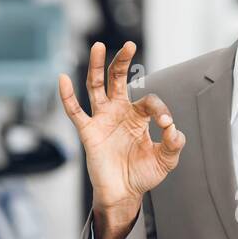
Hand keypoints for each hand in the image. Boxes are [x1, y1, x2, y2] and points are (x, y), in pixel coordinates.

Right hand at [58, 41, 184, 238]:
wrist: (124, 194)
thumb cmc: (143, 174)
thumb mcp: (165, 160)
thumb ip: (173, 144)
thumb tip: (174, 129)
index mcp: (139, 116)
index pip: (149, 101)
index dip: (160, 110)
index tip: (167, 125)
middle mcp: (120, 112)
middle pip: (118, 80)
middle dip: (123, 62)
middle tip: (129, 44)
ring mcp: (103, 120)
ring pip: (97, 87)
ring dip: (97, 66)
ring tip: (99, 46)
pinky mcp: (89, 132)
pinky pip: (75, 111)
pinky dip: (67, 96)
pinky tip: (63, 78)